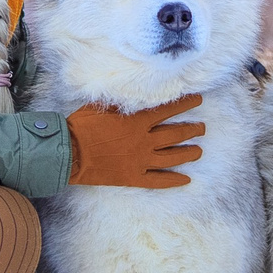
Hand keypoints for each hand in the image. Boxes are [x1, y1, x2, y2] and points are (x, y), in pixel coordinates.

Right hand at [65, 94, 203, 188]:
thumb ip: (122, 102)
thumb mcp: (103, 105)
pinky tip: (186, 179)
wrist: (70, 152)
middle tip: (202, 128)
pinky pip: (159, 180)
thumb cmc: (82, 125)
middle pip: (176, 134)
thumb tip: (135, 92)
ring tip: (199, 151)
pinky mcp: (134, 177)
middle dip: (192, 130)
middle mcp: (144, 140)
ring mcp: (140, 160)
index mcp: (138, 121)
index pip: (169, 109)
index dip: (186, 104)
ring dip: (188, 153)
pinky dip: (174, 180)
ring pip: (172, 156)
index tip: (198, 99)